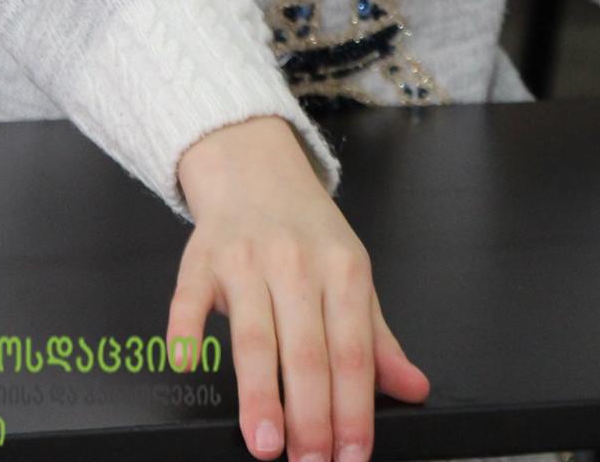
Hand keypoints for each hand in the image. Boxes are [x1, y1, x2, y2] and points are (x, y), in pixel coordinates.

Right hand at [173, 115, 428, 461]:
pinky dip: (186, 329)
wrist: (255, 166)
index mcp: (343, 269)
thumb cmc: (307, 231)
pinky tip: (187, 362)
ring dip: (261, 394)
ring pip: (255, 335)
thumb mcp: (351, 273)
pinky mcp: (200, 257)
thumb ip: (378, 339)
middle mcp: (296, 263)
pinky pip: (189, 298)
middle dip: (311, 417)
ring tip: (266, 445)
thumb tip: (413, 389)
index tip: (353, 456)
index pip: (353, 351)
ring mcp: (246, 259)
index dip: (354, 409)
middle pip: (307, 350)